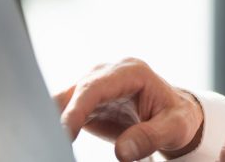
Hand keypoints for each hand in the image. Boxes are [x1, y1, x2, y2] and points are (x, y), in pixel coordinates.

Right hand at [56, 58, 203, 161]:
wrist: (176, 114)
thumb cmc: (177, 117)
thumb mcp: (175, 128)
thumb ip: (150, 137)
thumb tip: (122, 152)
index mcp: (132, 72)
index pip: (95, 86)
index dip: (77, 108)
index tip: (64, 131)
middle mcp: (110, 73)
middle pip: (75, 90)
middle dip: (58, 112)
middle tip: (48, 139)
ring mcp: (98, 84)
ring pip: (65, 98)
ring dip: (53, 116)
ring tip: (47, 140)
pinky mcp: (90, 99)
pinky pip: (67, 108)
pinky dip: (57, 122)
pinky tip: (52, 138)